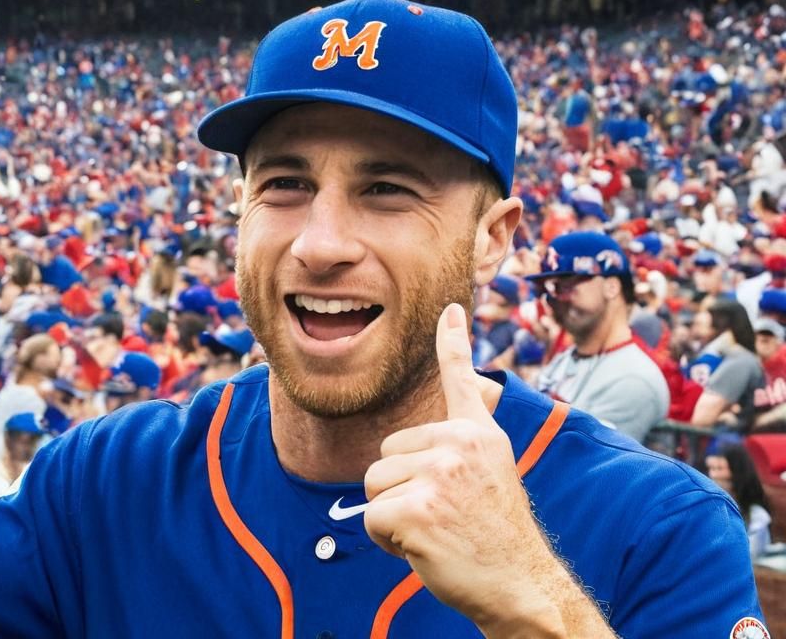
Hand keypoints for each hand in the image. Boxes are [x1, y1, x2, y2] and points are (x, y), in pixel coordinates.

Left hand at [363, 304, 559, 630]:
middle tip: (442, 515)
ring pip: (373, 483)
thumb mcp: (491, 475)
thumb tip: (432, 432)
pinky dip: (387, 540)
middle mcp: (461, 443)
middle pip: (387, 452)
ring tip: (435, 530)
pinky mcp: (418, 507)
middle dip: (401, 488)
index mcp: (479, 434)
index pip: (461, 378)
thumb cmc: (496, 536)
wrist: (522, 587)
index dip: (453, 341)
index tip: (451, 308)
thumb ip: (460, 449)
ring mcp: (439, 473)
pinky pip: (372, 517)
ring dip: (393, 514)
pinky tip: (424, 548)